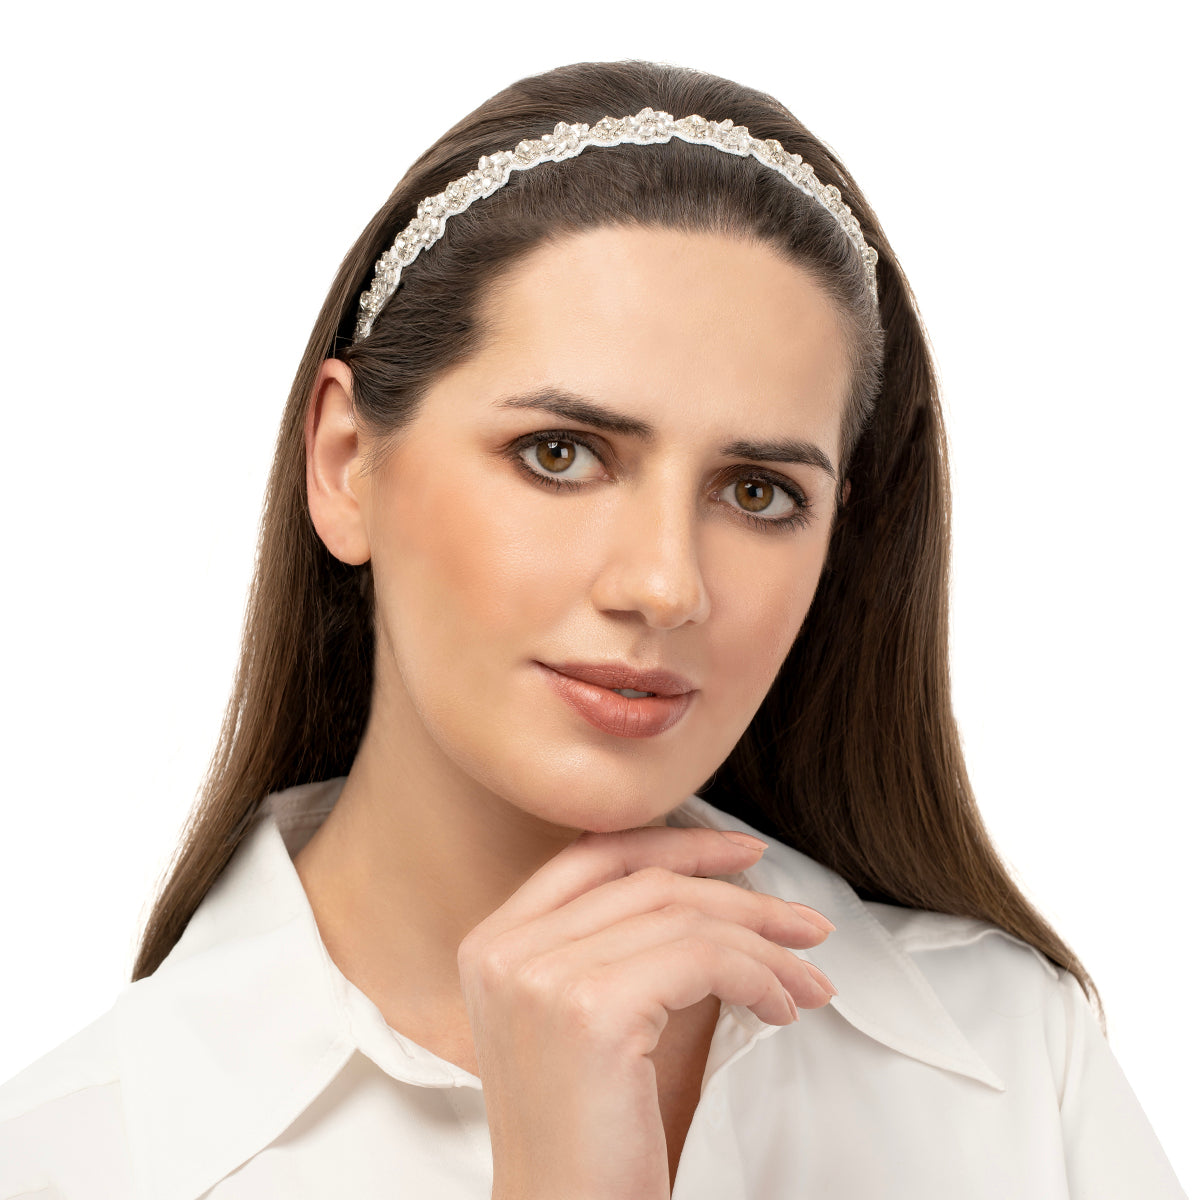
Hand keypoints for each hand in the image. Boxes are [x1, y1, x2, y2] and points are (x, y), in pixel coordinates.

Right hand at [457, 824, 835, 1199]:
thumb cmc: (592, 1137)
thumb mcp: (593, 1019)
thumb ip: (627, 946)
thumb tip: (719, 892)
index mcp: (494, 942)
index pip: (593, 854)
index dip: (676, 842)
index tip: (742, 853)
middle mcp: (506, 949)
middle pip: (647, 882)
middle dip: (742, 897)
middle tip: (806, 924)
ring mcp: (542, 976)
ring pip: (683, 917)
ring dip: (765, 945)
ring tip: (808, 979)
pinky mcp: (592, 1011)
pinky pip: (703, 960)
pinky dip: (758, 976)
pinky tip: (780, 1008)